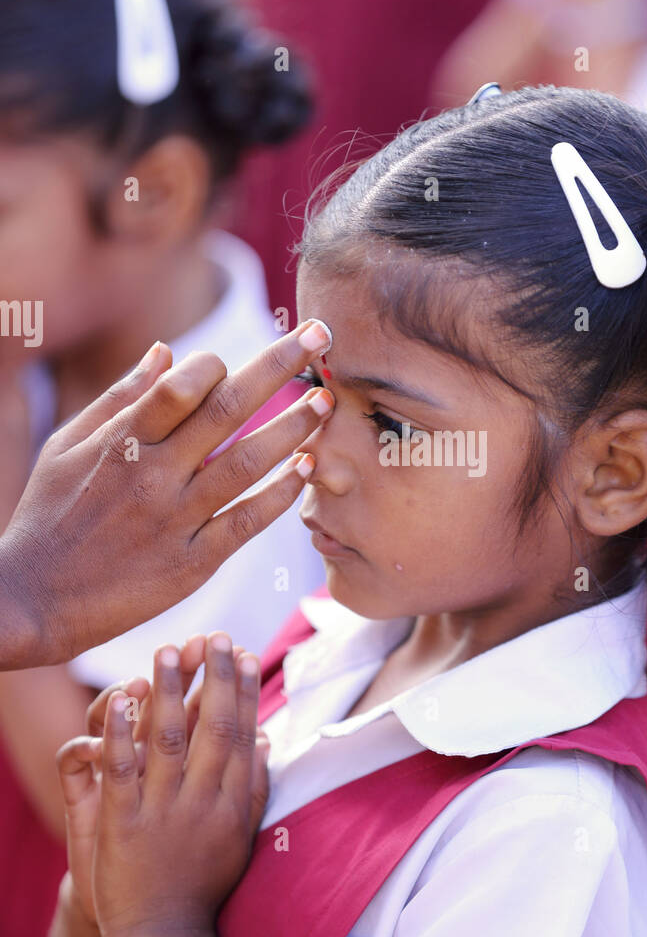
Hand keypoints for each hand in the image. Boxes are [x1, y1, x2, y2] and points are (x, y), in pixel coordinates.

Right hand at [0, 319, 333, 668]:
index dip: (216, 363)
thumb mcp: (68, 446)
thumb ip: (120, 397)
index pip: (183, 384)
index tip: (233, 360)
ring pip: (248, 462)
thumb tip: (166, 350)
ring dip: (293, 428)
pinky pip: (248, 523)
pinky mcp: (192, 563)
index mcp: (122, 441)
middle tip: (319, 335)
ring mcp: (176, 519)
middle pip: (228, 409)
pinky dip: (280, 494)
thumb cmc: (49, 515)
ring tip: (325, 402)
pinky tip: (306, 469)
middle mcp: (153, 474)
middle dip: (279, 366)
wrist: (32, 601)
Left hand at [57, 636, 250, 920]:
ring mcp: (164, 812)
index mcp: (233, 804)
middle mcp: (204, 803)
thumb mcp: (240, 836)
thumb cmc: (203, 886)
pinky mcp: (124, 823)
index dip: (244, 691)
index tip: (244, 654)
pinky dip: (122, 731)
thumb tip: (268, 738)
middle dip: (215, 677)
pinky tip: (122, 697)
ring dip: (170, 691)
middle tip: (216, 635)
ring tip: (169, 650)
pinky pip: (123, 769)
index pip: (242, 734)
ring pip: (169, 739)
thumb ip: (256, 787)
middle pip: (213, 728)